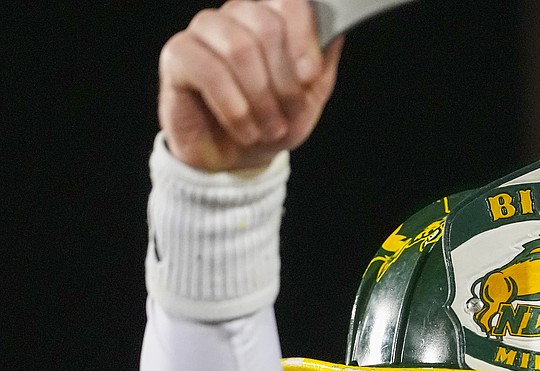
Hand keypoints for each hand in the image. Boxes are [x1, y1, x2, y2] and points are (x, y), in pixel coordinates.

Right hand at [158, 0, 342, 171]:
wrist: (236, 159)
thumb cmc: (271, 122)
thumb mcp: (309, 98)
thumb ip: (323, 65)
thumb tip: (337, 33)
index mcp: (268, 18)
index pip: (288, 2)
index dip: (304, 38)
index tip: (309, 76)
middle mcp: (234, 17)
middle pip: (265, 25)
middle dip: (284, 80)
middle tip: (287, 114)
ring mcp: (203, 33)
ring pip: (239, 48)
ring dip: (260, 98)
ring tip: (267, 128)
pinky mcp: (177, 56)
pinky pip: (208, 71)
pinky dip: (233, 107)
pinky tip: (243, 128)